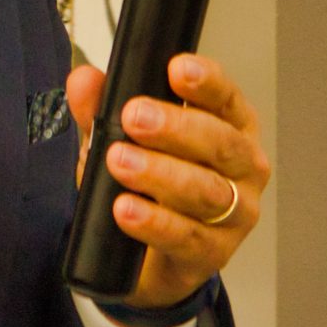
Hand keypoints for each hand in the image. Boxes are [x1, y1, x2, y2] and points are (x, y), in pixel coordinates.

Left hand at [68, 52, 269, 311]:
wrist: (148, 257)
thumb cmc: (151, 186)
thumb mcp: (121, 140)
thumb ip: (101, 109)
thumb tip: (84, 80)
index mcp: (230, 126)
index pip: (226, 97)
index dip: (206, 82)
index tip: (177, 69)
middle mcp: (243, 166)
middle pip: (220, 143)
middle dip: (176, 128)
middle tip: (134, 118)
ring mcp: (237, 213)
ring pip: (207, 191)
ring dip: (161, 174)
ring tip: (120, 162)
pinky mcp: (215, 253)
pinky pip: (189, 237)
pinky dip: (155, 222)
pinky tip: (127, 209)